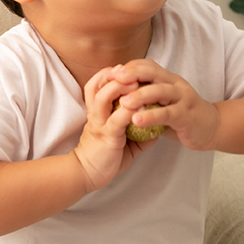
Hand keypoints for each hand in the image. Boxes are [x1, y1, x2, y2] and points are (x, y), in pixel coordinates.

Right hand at [73, 65, 157, 192]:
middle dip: (112, 75)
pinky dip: (128, 111)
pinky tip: (141, 107)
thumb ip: (137, 132)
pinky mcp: (107, 137)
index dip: (107, 74)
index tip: (122, 68)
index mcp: (96, 113)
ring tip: (134, 82)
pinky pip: (117, 120)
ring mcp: (100, 125)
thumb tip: (157, 128)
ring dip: (119, 87)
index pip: (96, 86)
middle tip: (128, 68)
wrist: (86, 175)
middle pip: (97, 86)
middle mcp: (95, 115)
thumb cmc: (104, 157)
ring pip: (104, 98)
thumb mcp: (123, 141)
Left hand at [113, 60, 219, 150]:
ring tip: (123, 103)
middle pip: (154, 73)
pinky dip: (151, 116)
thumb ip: (146, 97)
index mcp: (168, 79)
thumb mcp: (163, 102)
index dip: (131, 66)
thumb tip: (117, 94)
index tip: (113, 71)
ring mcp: (183, 99)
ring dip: (140, 96)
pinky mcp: (187, 116)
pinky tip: (137, 120)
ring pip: (160, 92)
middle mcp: (176, 84)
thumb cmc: (181, 115)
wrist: (211, 128)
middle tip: (115, 79)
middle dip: (133, 74)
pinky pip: (167, 114)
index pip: (148, 65)